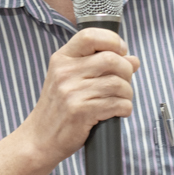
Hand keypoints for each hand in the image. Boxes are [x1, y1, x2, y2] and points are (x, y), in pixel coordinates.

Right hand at [18, 27, 139, 166]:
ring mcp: (71, 92)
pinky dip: (125, 108)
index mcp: (62, 59)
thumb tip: (133, 60)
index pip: (90, 36)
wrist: (40, 139)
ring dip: (127, 93)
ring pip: (117, 83)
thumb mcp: (71, 80)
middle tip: (124, 82)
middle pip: (111, 59)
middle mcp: (65, 72)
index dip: (112, 41)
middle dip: (126, 71)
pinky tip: (119, 111)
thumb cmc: (59, 109)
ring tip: (121, 99)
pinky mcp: (81, 112)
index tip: (121, 51)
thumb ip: (100, 66)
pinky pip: (117, 104)